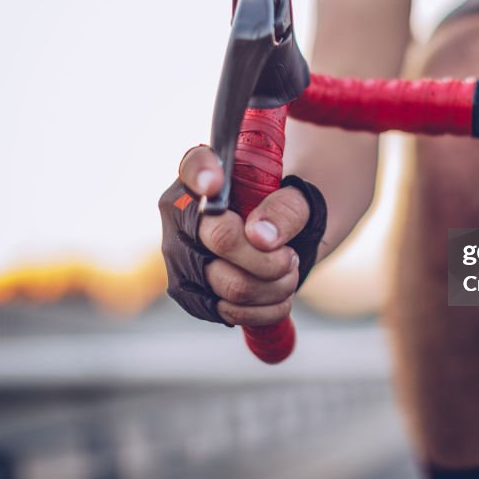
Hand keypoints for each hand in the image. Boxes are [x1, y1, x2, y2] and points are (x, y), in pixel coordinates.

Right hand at [159, 145, 326, 325]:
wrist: (277, 240)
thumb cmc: (281, 209)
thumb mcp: (298, 199)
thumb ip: (285, 208)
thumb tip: (260, 236)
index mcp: (203, 178)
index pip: (194, 166)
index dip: (202, 173)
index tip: (216, 184)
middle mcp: (181, 217)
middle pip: (220, 238)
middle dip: (270, 256)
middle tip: (290, 255)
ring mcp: (181, 259)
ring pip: (232, 285)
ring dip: (275, 285)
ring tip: (289, 271)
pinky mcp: (191, 295)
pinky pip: (230, 312)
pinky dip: (266, 308)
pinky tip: (278, 294)